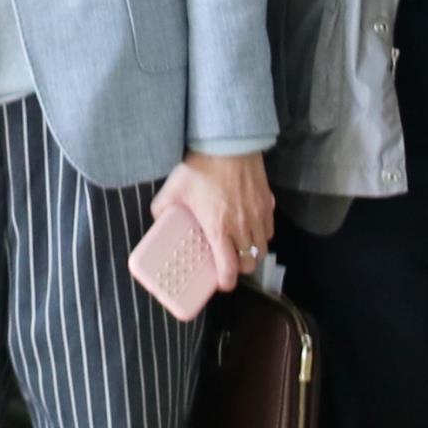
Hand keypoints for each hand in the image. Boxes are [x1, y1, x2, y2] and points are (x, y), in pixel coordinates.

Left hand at [162, 148, 274, 272]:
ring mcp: (258, 215)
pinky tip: (250, 228)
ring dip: (252, 253)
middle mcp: (242, 226)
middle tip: (229, 264)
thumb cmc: (200, 167)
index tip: (222, 283)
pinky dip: (262, 235)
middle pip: (250, 262)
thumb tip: (158, 222)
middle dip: (240, 268)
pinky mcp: (268, 203)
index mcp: (219, 228)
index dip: (227, 281)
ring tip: (240, 248)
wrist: (228, 144)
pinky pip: (269, 229)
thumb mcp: (172, 190)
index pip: (229, 267)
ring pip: (262, 248)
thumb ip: (162, 210)